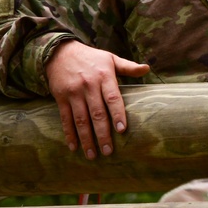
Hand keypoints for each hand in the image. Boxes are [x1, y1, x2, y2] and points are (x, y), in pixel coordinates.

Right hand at [45, 40, 149, 159]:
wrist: (59, 52)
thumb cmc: (91, 58)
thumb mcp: (110, 58)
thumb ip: (128, 67)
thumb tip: (147, 68)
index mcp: (104, 76)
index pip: (112, 98)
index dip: (117, 114)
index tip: (122, 130)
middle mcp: (89, 85)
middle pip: (97, 113)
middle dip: (102, 134)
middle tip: (109, 151)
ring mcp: (74, 93)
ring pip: (81, 120)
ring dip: (87, 139)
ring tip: (93, 155)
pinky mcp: (61, 98)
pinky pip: (66, 119)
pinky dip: (69, 134)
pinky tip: (74, 147)